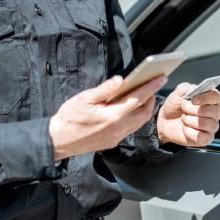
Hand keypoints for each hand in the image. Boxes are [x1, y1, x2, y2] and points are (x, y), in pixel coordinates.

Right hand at [49, 75, 166, 160]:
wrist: (58, 141)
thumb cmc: (69, 118)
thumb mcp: (84, 99)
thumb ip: (104, 90)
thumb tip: (120, 80)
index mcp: (112, 116)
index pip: (138, 99)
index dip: (150, 87)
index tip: (161, 78)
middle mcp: (118, 128)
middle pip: (144, 113)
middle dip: (152, 98)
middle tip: (155, 84)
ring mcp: (117, 137)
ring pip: (139, 122)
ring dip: (146, 108)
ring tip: (147, 95)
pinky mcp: (113, 141)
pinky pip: (131, 128)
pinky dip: (137, 117)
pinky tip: (132, 109)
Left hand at [157, 83, 219, 146]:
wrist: (165, 120)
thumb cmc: (175, 105)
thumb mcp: (179, 92)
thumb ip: (188, 87)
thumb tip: (196, 89)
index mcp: (210, 99)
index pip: (216, 97)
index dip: (205, 98)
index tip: (193, 100)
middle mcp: (214, 112)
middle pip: (212, 111)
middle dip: (193, 109)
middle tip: (184, 108)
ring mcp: (211, 126)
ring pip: (206, 124)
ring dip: (189, 120)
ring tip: (184, 118)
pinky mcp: (206, 139)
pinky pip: (201, 137)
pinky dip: (189, 132)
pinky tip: (185, 128)